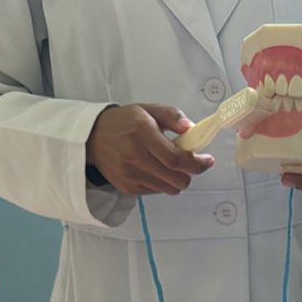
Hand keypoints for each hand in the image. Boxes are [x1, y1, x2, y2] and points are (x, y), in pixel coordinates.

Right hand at [87, 104, 213, 195]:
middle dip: (189, 173)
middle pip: (177, 179)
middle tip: (188, 162)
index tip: (207, 160)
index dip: (197, 164)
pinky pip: (157, 191)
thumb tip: (192, 128)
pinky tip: (155, 170)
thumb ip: (172, 116)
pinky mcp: (128, 188)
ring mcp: (131, 175)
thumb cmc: (125, 123)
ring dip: (176, 179)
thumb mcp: (148, 110)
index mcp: (142, 133)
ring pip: (170, 189)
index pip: (176, 159)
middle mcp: (135, 156)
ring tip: (170, 165)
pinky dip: (162, 183)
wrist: (93, 138)